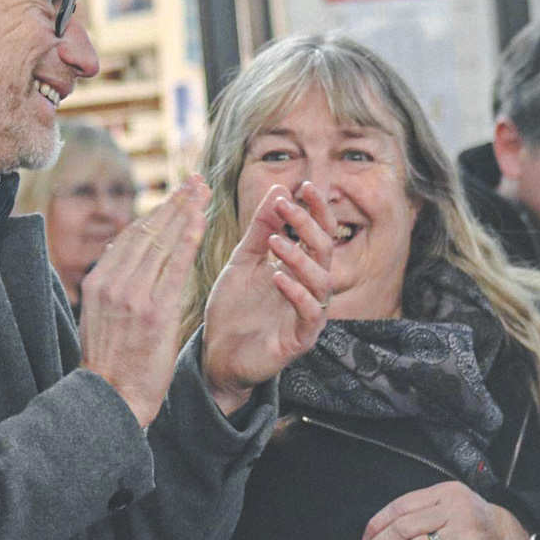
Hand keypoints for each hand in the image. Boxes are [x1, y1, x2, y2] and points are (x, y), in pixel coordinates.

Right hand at [79, 175, 210, 426]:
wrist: (111, 397)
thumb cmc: (113, 357)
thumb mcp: (102, 313)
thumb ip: (116, 281)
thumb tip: (124, 248)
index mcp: (100, 281)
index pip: (132, 234)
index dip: (158, 210)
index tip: (178, 193)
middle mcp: (113, 282)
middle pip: (149, 231)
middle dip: (175, 203)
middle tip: (196, 181)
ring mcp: (133, 296)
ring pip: (162, 243)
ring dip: (185, 213)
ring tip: (203, 193)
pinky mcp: (154, 312)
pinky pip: (174, 268)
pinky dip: (187, 241)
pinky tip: (199, 222)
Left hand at [202, 181, 334, 414]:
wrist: (216, 353)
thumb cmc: (234, 307)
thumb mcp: (243, 260)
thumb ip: (260, 228)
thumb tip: (279, 189)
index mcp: (301, 267)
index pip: (319, 232)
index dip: (316, 209)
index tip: (303, 186)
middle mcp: (311, 288)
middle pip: (324, 250)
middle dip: (308, 225)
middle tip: (287, 207)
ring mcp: (308, 314)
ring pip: (321, 280)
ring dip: (300, 257)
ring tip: (275, 241)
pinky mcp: (300, 340)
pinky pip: (310, 314)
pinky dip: (296, 293)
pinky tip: (278, 277)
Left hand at [359, 482, 531, 539]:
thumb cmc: (475, 525)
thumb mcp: (453, 505)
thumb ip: (425, 509)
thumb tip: (384, 527)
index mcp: (445, 491)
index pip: (402, 504)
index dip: (378, 522)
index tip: (365, 538)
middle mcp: (454, 508)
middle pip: (404, 525)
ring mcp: (463, 532)